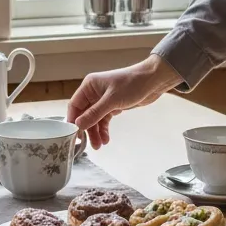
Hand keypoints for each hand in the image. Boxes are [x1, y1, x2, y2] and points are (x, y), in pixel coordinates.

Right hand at [67, 54, 181, 148]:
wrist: (153, 81)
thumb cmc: (132, 84)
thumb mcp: (112, 100)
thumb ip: (94, 113)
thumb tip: (78, 125)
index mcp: (89, 85)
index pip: (75, 105)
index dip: (73, 121)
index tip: (74, 136)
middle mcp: (94, 92)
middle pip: (84, 114)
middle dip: (87, 129)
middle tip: (90, 145)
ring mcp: (103, 99)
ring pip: (94, 119)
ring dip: (96, 132)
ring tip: (99, 145)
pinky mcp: (113, 105)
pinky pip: (104, 119)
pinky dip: (104, 129)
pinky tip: (106, 138)